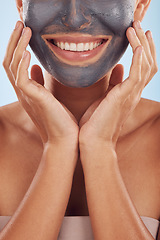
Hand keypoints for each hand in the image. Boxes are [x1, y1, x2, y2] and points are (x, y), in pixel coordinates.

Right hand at [3, 21, 78, 144]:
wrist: (65, 139)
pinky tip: (28, 52)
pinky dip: (22, 63)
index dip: (17, 47)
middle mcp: (22, 92)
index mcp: (27, 90)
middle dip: (14, 41)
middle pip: (9, 61)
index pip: (15, 64)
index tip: (24, 32)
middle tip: (21, 24)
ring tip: (25, 29)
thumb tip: (36, 67)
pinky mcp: (33, 99)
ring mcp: (25, 96)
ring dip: (18, 46)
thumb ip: (39, 82)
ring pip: (13, 66)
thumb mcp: (48, 97)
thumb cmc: (60, 119)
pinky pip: (21, 78)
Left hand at [79, 21, 157, 147]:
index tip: (138, 35)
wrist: (94, 142)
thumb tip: (118, 67)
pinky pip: (138, 74)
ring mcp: (132, 94)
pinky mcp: (125, 96)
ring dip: (142, 44)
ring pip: (146, 64)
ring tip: (136, 27)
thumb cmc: (96, 122)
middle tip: (139, 24)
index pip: (143, 67)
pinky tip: (138, 45)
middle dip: (145, 42)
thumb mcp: (105, 98)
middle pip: (148, 62)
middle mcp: (134, 92)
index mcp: (129, 93)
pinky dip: (140, 58)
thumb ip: (114, 83)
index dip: (143, 50)